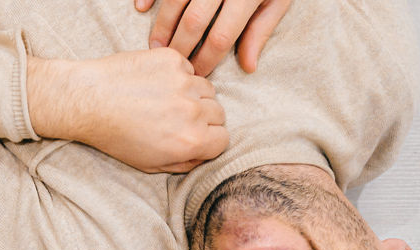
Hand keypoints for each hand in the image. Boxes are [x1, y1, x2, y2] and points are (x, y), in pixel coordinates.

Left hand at [27, 50, 227, 173]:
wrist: (88, 101)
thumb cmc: (115, 136)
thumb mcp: (150, 165)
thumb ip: (184, 163)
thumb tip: (203, 155)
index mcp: (191, 140)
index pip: (223, 139)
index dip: (210, 140)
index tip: (195, 137)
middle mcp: (193, 110)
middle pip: (218, 113)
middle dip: (203, 118)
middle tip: (177, 119)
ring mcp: (183, 81)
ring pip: (207, 89)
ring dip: (194, 95)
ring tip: (167, 100)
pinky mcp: (171, 59)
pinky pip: (188, 68)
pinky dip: (178, 75)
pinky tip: (156, 83)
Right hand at [135, 0, 292, 75]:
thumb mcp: (277, 0)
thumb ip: (261, 30)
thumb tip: (248, 66)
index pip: (221, 36)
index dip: (207, 59)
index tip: (199, 72)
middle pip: (194, 21)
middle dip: (181, 47)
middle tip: (174, 64)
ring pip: (175, 0)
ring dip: (163, 25)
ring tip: (156, 46)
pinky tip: (141, 7)